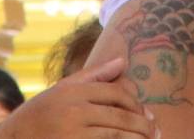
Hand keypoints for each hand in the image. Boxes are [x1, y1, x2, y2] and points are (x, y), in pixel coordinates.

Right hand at [0, 56, 158, 138]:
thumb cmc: (38, 116)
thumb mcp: (61, 90)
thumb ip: (93, 75)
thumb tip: (122, 61)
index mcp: (73, 91)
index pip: (116, 93)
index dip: (136, 104)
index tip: (146, 114)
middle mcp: (73, 111)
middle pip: (120, 116)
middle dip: (142, 125)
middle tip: (155, 131)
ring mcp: (72, 133)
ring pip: (116, 135)